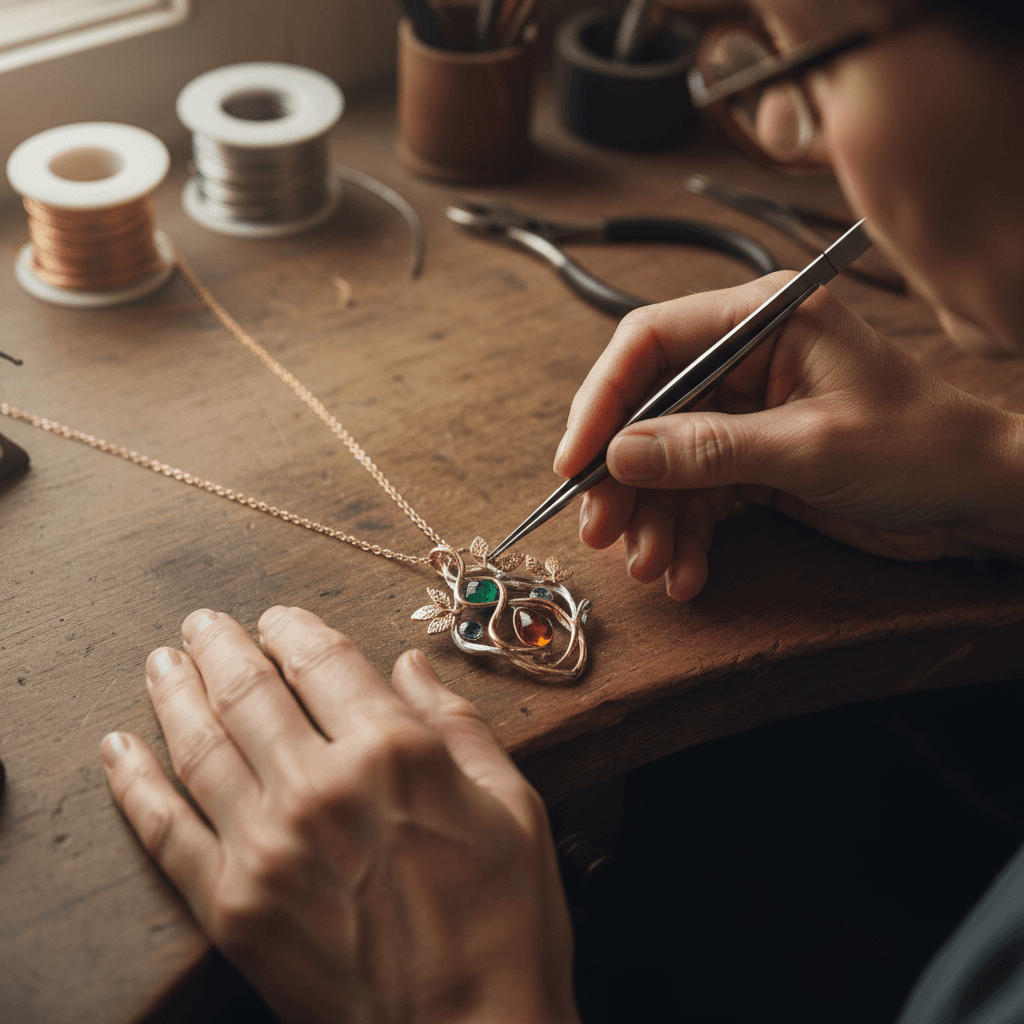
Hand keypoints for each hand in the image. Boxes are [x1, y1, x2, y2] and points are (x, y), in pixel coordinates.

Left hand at [101, 608, 578, 1023]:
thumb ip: (458, 724)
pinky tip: (118, 748)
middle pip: (250, 690)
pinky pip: (166, 831)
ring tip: (161, 660)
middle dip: (223, 645)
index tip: (278, 617)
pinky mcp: (233, 908)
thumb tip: (412, 665)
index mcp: (395, 751)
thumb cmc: (506, 919)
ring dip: (173, 692)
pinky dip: (134, 784)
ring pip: (200, 745)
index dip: (294, 628)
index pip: (324, 660)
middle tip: (205, 621)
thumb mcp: (512, 804)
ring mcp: (268, 847)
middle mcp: (321, 785)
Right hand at [554, 273, 1023, 599]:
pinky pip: (695, 496)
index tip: (575, 462)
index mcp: (761, 319)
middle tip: (600, 530)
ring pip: (664, 463)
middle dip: (622, 477)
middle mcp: (744, 359)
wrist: (979, 501)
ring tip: (652, 566)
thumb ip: (709, 449)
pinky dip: (684, 536)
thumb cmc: (920, 448)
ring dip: (651, 518)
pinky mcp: (750, 461)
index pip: (651, 343)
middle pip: (647, 411)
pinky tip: (686, 572)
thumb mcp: (810, 447)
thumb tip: (619, 456)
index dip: (602, 401)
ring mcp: (745, 413)